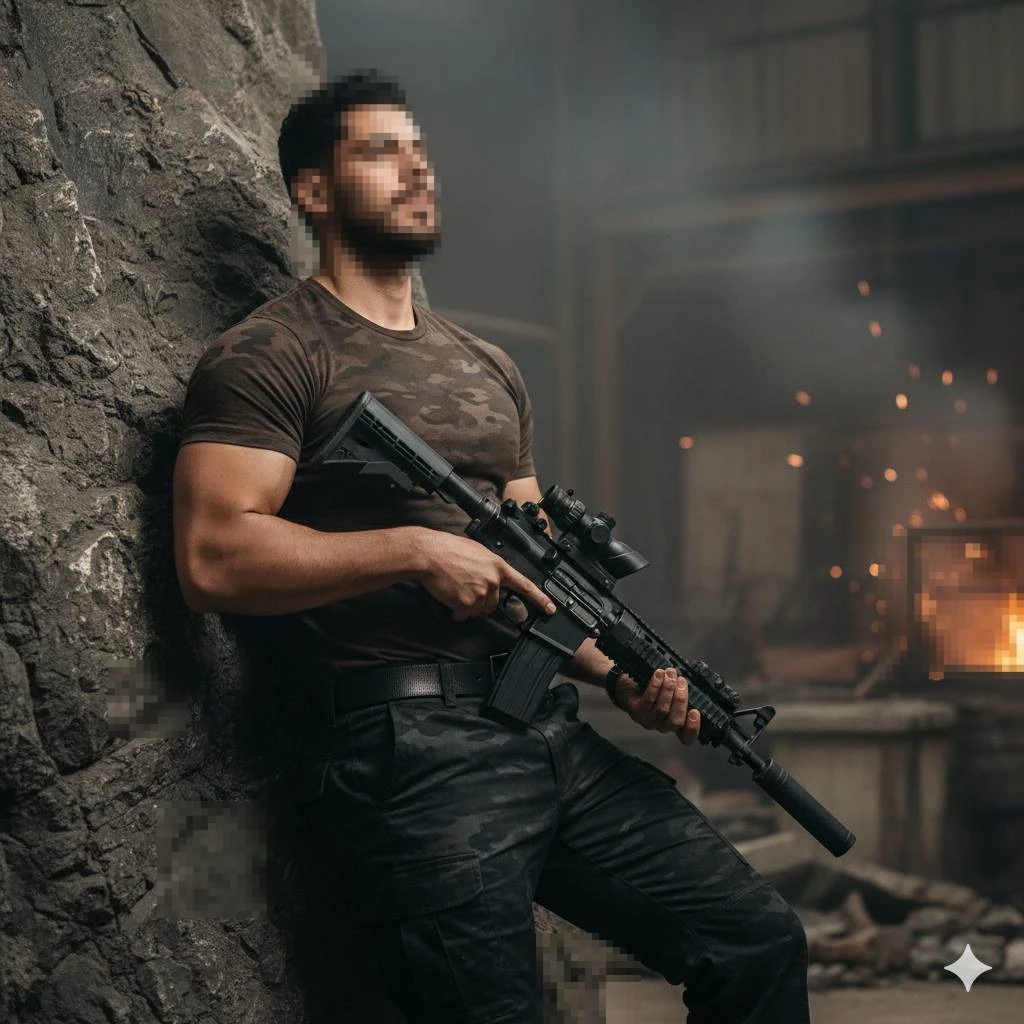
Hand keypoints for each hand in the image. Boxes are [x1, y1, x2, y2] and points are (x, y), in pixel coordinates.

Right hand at [415, 529, 555, 621]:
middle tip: (465, 586)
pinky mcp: (466, 603)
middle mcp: (493, 580)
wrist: (429, 554)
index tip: (550, 608)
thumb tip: (491, 576)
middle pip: (493, 603)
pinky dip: (456, 610)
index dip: (539, 599)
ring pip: (478, 610)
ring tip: (455, 588)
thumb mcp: (477, 551)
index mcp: (498, 566)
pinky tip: (449, 596)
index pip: (524, 585)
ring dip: (467, 605)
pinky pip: (464, 614)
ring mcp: (481, 593)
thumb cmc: (448, 549)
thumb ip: (489, 566)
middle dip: (481, 599)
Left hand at [612, 666, 700, 744]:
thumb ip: (681, 690)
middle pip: (675, 721)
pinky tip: (658, 674)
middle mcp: (661, 725)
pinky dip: (655, 686)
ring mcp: (647, 721)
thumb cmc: (652, 686)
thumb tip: (688, 681)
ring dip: (668, 689)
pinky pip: (648, 700)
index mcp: (673, 722)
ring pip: (662, 709)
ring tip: (670, 673)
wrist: (626, 682)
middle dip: (681, 700)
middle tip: (682, 681)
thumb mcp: (670, 690)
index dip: (693, 728)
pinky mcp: (636, 712)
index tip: (695, 711)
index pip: (686, 737)